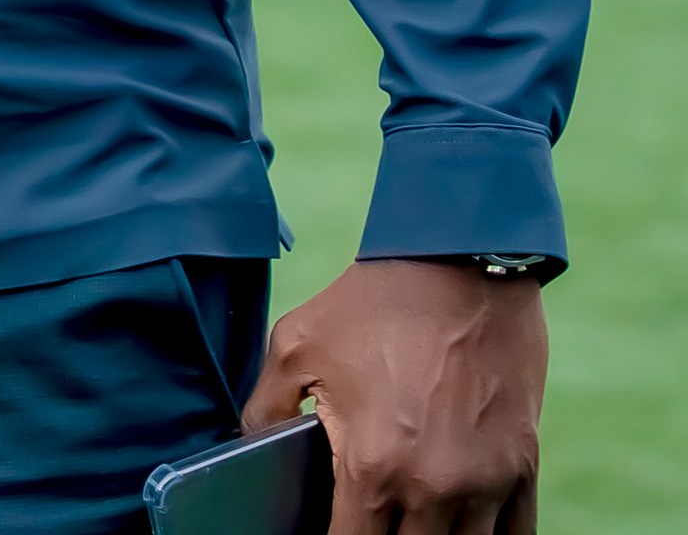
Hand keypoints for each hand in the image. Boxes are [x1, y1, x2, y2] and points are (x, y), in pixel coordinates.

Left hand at [243, 258, 543, 532]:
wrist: (459, 264)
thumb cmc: (373, 304)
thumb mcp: (295, 344)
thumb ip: (266, 408)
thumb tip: (249, 449)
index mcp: (372, 466)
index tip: (323, 529)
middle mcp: (433, 488)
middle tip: (364, 520)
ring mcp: (486, 484)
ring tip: (408, 523)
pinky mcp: (524, 468)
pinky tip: (460, 529)